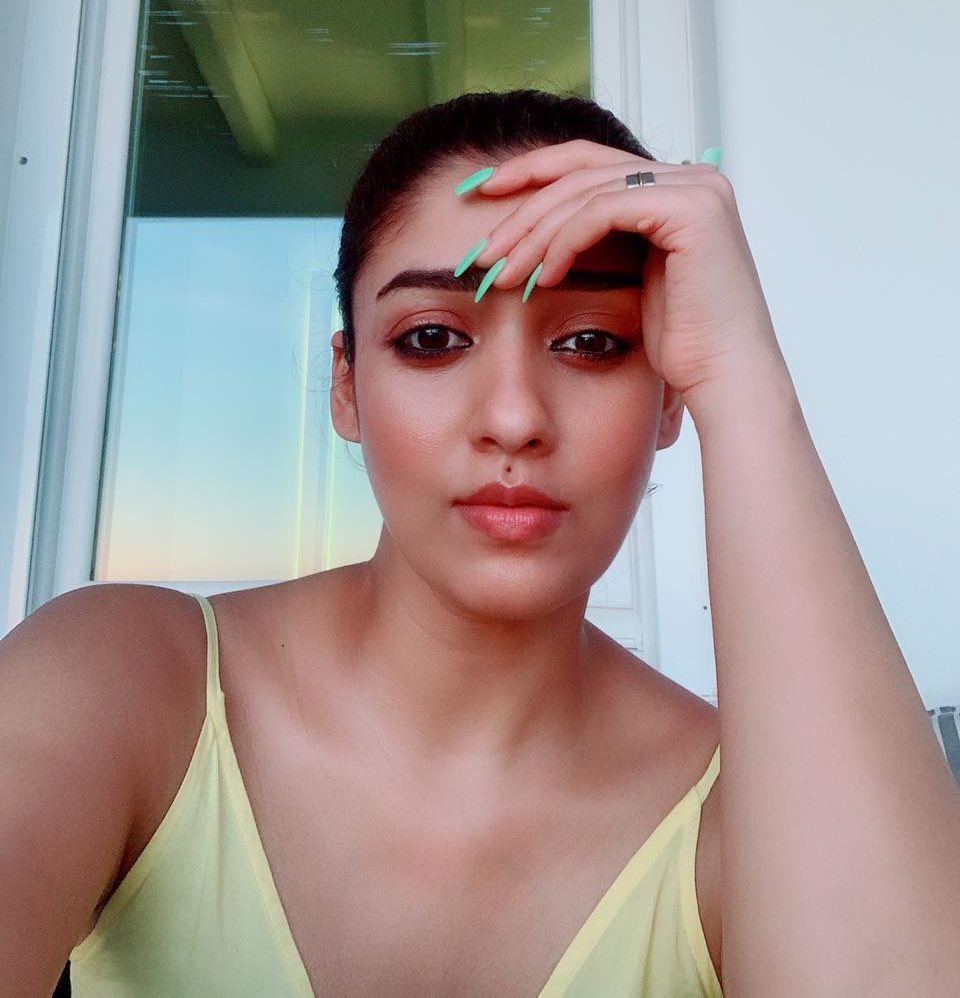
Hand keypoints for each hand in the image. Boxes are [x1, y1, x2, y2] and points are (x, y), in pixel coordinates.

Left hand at [463, 140, 788, 406]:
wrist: (724, 378)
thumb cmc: (680, 346)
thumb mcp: (628, 282)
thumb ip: (598, 246)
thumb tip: (540, 238)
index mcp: (672, 188)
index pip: (588, 163)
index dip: (531, 173)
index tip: (481, 197)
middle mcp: (688, 176)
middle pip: (580, 168)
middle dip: (521, 204)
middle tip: (481, 246)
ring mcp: (693, 186)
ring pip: (585, 190)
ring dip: (533, 232)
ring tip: (499, 272)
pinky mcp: (690, 207)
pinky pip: (603, 211)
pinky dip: (563, 241)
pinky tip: (540, 276)